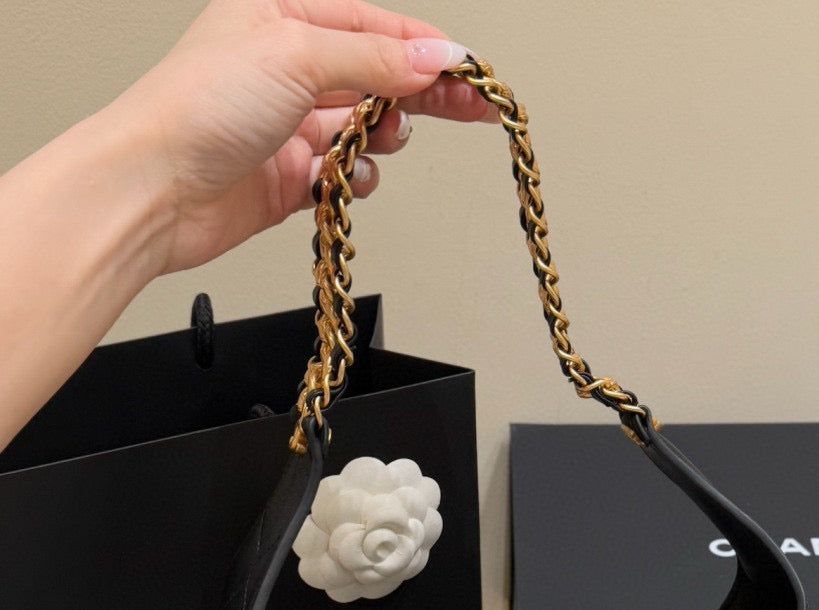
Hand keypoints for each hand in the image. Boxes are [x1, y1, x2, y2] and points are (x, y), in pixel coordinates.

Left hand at [106, 0, 495, 275]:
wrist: (153, 190)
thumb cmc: (195, 108)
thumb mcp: (297, 56)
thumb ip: (375, 58)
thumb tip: (436, 58)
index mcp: (281, 16)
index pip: (374, 24)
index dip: (424, 48)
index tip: (468, 71)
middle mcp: (285, 68)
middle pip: (378, 75)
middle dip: (423, 93)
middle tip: (473, 109)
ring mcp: (288, 125)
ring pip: (365, 128)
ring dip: (383, 138)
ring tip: (381, 141)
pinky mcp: (289, 178)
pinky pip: (344, 175)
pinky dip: (356, 179)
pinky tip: (350, 178)